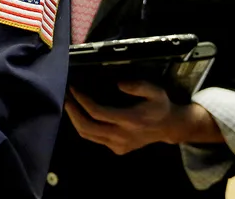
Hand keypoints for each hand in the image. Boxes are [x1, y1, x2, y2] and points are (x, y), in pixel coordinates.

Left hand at [65, 82, 222, 154]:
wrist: (169, 128)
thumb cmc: (160, 106)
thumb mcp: (155, 91)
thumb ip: (138, 86)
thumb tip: (118, 84)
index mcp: (130, 121)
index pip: (97, 113)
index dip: (82, 101)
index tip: (73, 89)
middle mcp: (122, 136)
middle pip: (87, 127)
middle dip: (72, 112)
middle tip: (65, 97)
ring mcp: (119, 145)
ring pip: (88, 135)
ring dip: (75, 120)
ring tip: (69, 104)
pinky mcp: (118, 150)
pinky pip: (95, 139)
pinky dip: (85, 127)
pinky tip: (81, 114)